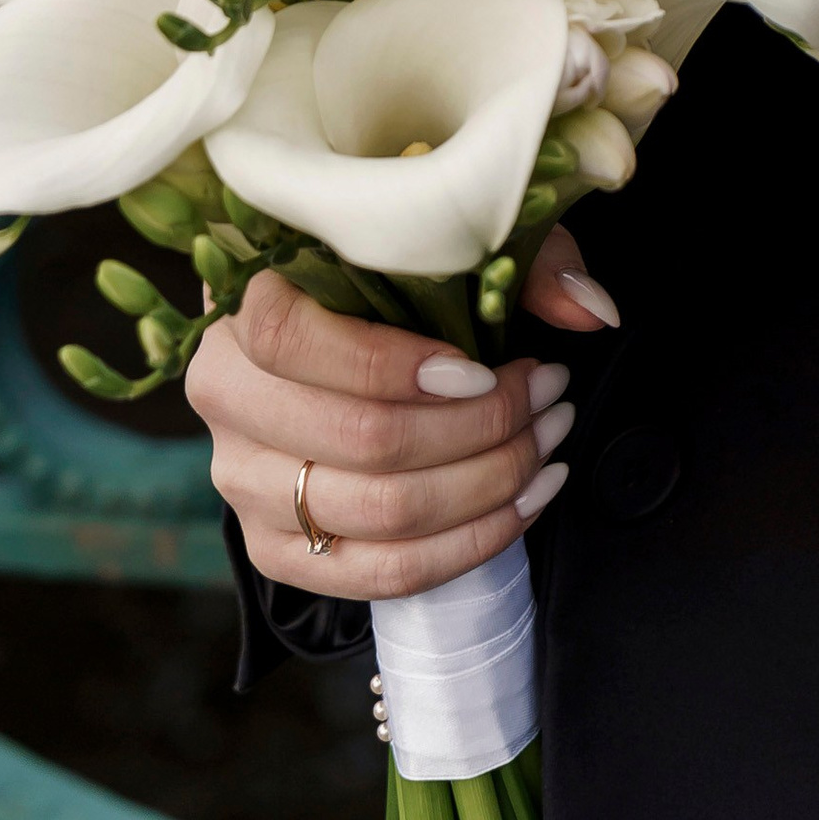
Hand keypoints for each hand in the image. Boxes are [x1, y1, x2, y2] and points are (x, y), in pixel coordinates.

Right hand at [186, 220, 616, 601]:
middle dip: (481, 429)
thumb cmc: (385, 281)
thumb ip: (518, 258)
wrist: (319, 348)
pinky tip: (523, 504)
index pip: (298, 343)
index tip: (483, 368)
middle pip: (359, 441)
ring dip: (487, 486)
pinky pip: (379, 575)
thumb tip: (588, 310)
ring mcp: (245, 486)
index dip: (397, 364)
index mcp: (244, 310)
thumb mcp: (446, 245)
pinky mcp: (275, 551)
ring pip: (378, 513)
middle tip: (551, 399)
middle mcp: (230, 402)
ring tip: (549, 447)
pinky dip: (466, 545)